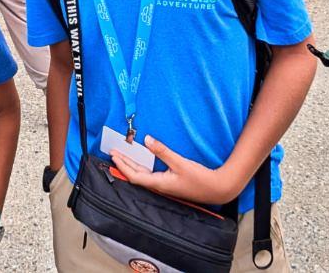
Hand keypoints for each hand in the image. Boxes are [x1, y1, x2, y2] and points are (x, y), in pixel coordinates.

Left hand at [109, 135, 238, 205]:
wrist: (216, 189)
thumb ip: (163, 151)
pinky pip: (151, 175)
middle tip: (113, 153)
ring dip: (132, 166)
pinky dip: (143, 168)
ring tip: (123, 157)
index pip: (134, 175)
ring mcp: (164, 185)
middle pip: (136, 175)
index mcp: (159, 183)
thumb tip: (147, 140)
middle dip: (123, 164)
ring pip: (143, 175)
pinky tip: (142, 162)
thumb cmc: (199, 179)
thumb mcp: (180, 162)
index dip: (122, 166)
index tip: (113, 155)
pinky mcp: (170, 183)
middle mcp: (159, 186)